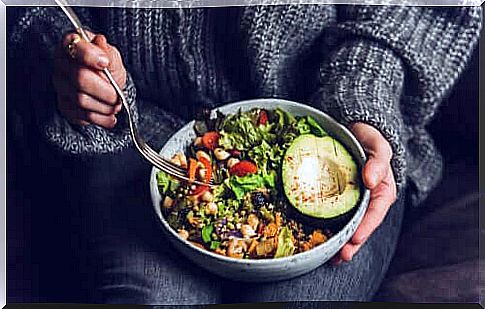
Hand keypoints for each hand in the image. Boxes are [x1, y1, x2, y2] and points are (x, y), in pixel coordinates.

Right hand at [52, 31, 126, 128]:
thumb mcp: (112, 57)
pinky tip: (110, 118)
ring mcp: (60, 85)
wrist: (106, 87)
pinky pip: (81, 116)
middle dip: (104, 90)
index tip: (105, 63)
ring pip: (81, 100)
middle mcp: (61, 64)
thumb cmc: (107, 68)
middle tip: (117, 96)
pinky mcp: (64, 105)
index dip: (90, 56)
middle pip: (80, 78)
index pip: (75, 48)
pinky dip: (101, 119)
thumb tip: (100, 41)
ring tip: (116, 106)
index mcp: (71, 45)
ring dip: (104, 107)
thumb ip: (108, 52)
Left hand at [332, 122, 396, 264]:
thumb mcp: (378, 146)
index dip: (366, 228)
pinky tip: (317, 239)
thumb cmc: (368, 137)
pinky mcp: (336, 197)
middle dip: (351, 243)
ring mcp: (352, 200)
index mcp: (382, 191)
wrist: (352, 129)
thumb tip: (371, 180)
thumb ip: (378, 161)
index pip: (375, 213)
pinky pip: (332, 214)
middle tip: (340, 256)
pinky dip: (326, 227)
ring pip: (347, 224)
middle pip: (361, 225)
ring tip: (329, 258)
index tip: (355, 238)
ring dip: (339, 242)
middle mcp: (368, 200)